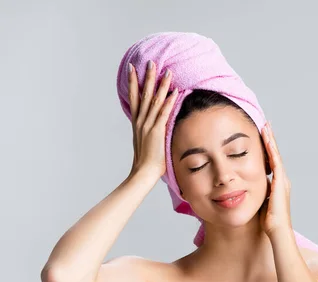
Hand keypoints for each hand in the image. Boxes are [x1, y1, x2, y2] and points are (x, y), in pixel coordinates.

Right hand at [127, 60, 178, 176]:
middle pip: (144, 94)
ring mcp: (148, 125)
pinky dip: (169, 102)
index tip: (132, 68)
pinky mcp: (156, 131)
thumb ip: (147, 130)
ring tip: (166, 71)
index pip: (134, 97)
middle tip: (151, 62)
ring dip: (161, 85)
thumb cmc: (146, 159)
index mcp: (137, 122)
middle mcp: (140, 120)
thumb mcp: (144, 140)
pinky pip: (164, 113)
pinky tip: (174, 91)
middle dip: (147, 77)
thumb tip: (152, 125)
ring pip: (155, 100)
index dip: (133, 82)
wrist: (143, 171)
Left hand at [259, 121, 292, 236]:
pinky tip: (267, 139)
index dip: (266, 149)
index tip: (261, 137)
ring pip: (276, 155)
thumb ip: (255, 194)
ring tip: (266, 127)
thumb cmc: (268, 222)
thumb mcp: (259, 203)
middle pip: (275, 155)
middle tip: (265, 125)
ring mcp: (282, 180)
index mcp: (277, 184)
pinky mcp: (280, 182)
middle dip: (270, 140)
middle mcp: (282, 180)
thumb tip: (243, 190)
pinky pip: (275, 161)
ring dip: (271, 140)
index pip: (271, 162)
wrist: (277, 231)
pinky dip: (272, 150)